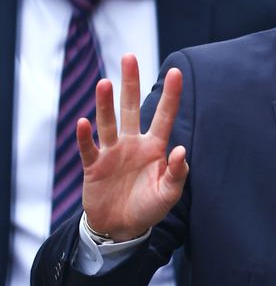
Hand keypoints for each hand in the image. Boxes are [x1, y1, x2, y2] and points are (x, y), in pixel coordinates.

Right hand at [77, 54, 187, 239]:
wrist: (121, 228)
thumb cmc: (147, 209)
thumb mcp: (168, 195)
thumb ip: (177, 174)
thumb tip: (182, 150)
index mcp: (154, 148)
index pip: (164, 116)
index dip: (170, 95)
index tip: (176, 72)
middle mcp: (132, 144)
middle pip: (130, 108)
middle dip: (130, 83)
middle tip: (129, 57)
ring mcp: (111, 152)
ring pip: (107, 122)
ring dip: (105, 104)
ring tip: (105, 83)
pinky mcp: (94, 166)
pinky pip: (88, 148)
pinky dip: (84, 137)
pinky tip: (83, 123)